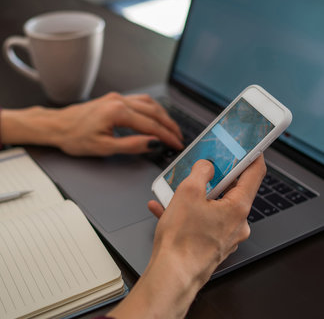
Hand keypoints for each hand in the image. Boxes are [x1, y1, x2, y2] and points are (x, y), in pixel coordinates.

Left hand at [0, 92, 182, 155]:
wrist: (56, 126)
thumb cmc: (74, 137)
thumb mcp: (104, 147)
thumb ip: (131, 145)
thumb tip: (153, 144)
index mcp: (118, 112)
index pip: (151, 125)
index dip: (167, 136)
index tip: (177, 144)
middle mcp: (119, 100)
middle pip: (154, 112)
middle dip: (169, 126)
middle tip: (179, 138)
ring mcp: (116, 97)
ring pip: (148, 103)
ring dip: (162, 115)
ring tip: (171, 128)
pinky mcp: (113, 99)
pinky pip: (139, 101)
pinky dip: (152, 109)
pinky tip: (155, 116)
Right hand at [108, 156, 265, 318]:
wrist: (172, 274)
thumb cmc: (182, 240)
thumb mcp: (187, 193)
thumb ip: (200, 172)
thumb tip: (206, 166)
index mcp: (238, 207)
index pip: (254, 173)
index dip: (251, 155)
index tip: (247, 146)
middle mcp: (237, 223)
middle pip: (230, 190)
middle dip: (212, 178)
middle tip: (199, 168)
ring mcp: (225, 235)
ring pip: (212, 206)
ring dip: (194, 196)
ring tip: (173, 192)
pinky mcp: (211, 244)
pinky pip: (201, 221)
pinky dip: (185, 213)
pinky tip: (164, 209)